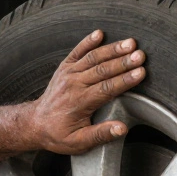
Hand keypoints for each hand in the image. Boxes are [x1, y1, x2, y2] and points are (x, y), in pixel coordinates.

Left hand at [27, 31, 145, 154]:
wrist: (35, 123)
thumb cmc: (58, 134)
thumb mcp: (78, 142)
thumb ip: (100, 134)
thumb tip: (121, 128)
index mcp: (80, 102)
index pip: (106, 88)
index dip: (125, 80)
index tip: (140, 73)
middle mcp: (74, 84)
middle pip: (103, 70)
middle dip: (123, 62)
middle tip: (141, 55)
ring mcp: (69, 73)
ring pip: (93, 58)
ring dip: (113, 49)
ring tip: (131, 43)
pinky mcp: (65, 67)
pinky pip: (78, 51)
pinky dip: (88, 41)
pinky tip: (100, 33)